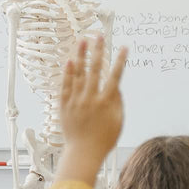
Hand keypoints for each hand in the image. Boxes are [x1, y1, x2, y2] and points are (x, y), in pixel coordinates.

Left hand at [57, 37, 127, 184]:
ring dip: (81, 55)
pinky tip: (69, 60)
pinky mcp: (65, 105)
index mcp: (106, 102)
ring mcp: (76, 101)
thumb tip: (116, 85)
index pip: (115, 76)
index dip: (120, 60)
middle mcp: (91, 98)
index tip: (123, 47)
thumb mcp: (119, 120)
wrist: (83, 153)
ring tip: (82, 40)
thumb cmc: (105, 139)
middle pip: (95, 69)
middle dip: (98, 50)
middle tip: (99, 36)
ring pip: (78, 73)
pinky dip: (68, 72)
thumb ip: (118, 101)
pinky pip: (65, 85)